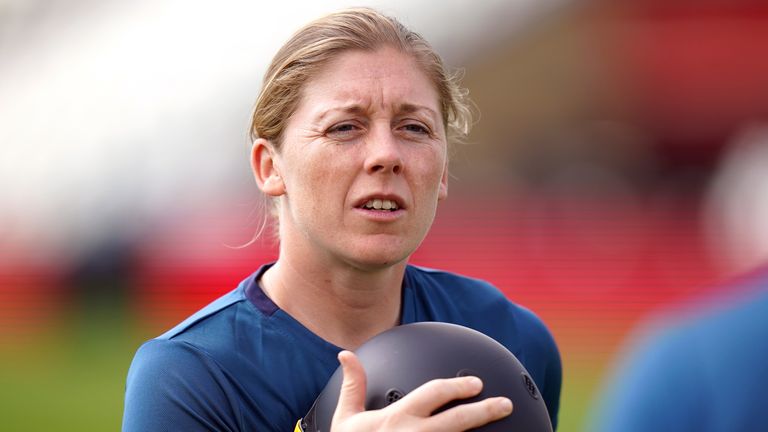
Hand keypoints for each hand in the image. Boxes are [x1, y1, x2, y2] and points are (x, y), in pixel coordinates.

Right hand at [331, 350, 512, 431]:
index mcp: (398, 417)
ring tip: (506, 430)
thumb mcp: (345, 418)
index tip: (476, 383)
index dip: (457, 386)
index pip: (434, 393)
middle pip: (458, 420)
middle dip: (485, 410)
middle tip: (505, 404)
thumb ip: (353, 385)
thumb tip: (346, 355)